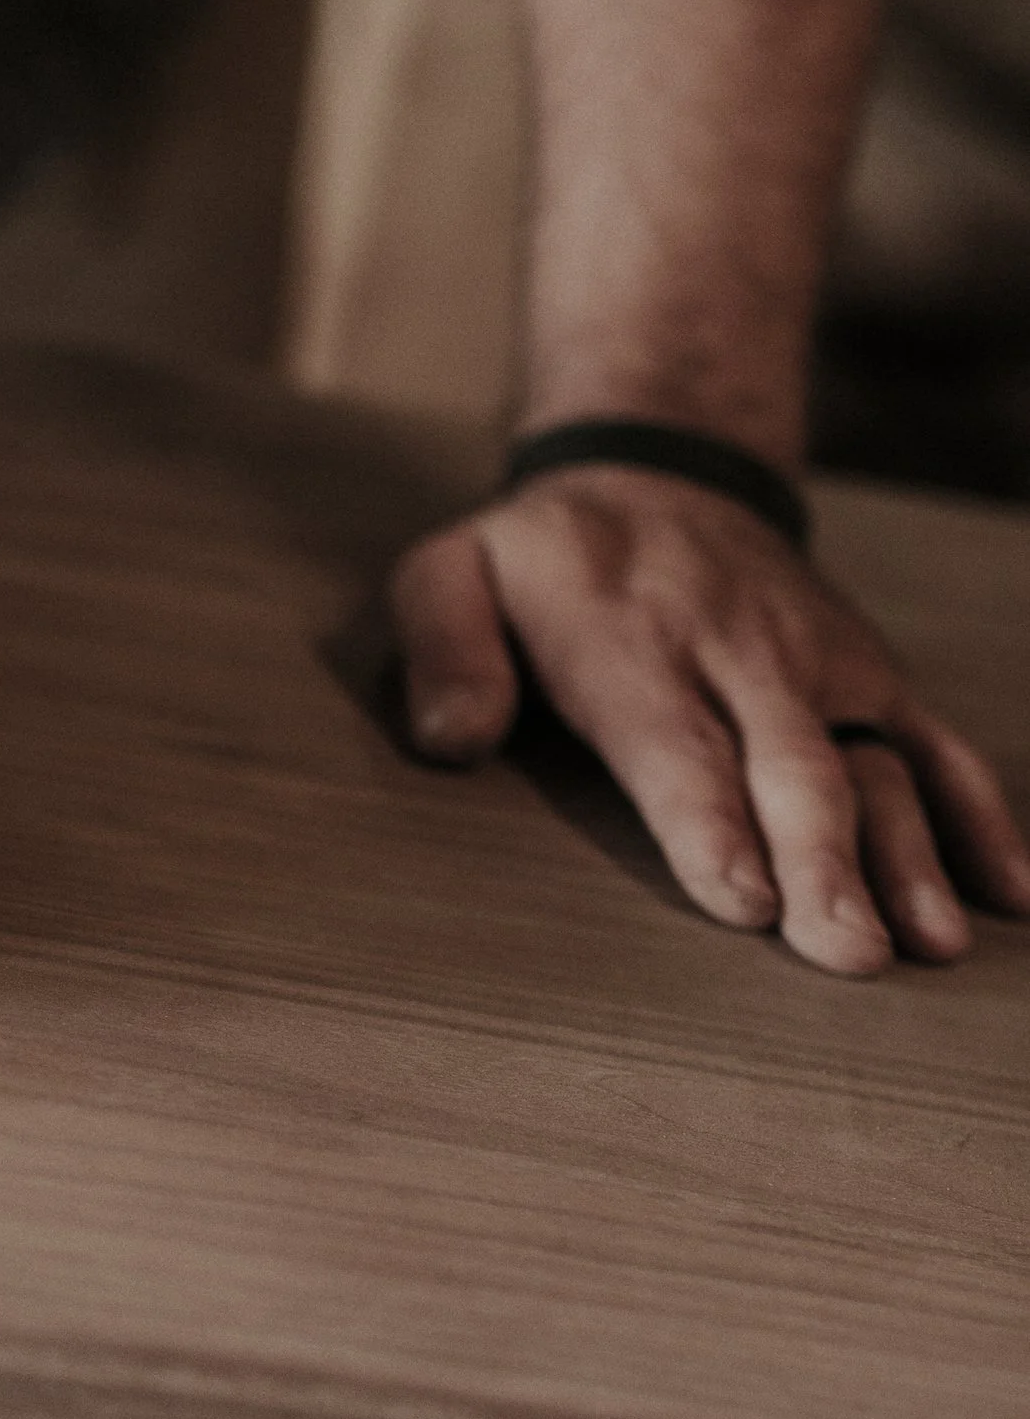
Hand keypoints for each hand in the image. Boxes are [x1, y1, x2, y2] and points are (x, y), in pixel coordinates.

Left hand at [389, 468, 1029, 973]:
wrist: (656, 467)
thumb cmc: (542, 557)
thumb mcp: (453, 571)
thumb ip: (444, 649)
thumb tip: (453, 741)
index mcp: (631, 644)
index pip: (677, 746)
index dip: (713, 825)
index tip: (746, 901)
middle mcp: (740, 655)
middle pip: (791, 768)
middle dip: (824, 863)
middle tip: (849, 952)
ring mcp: (819, 664)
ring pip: (877, 762)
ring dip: (910, 853)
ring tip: (932, 941)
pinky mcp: (871, 674)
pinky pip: (936, 741)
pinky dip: (979, 811)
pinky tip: (1007, 890)